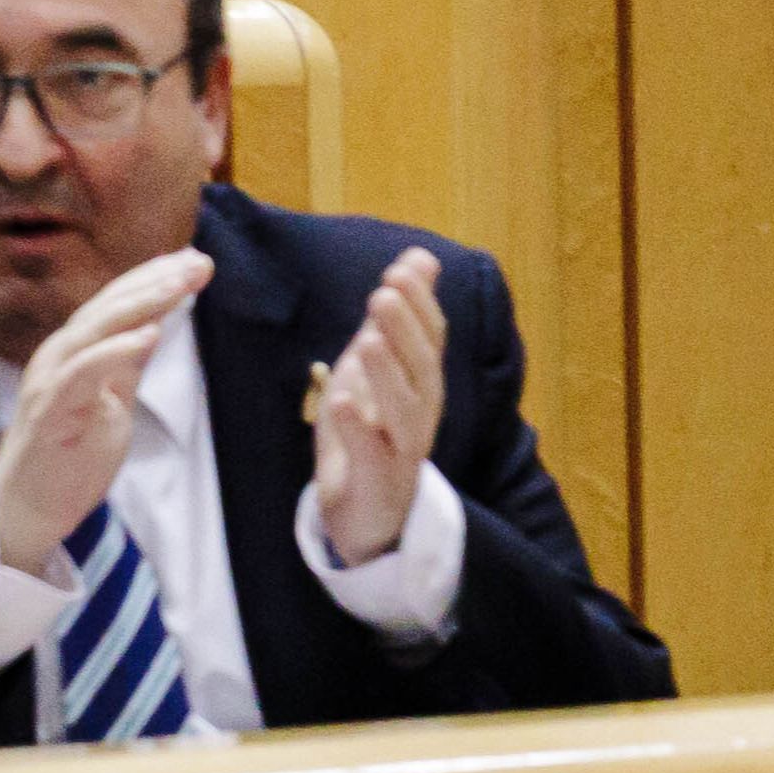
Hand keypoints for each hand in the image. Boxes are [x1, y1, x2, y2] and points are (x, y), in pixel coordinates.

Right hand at [0, 250, 209, 575]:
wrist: (29, 510)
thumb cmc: (70, 454)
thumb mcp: (112, 399)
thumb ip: (127, 362)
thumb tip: (154, 323)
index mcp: (76, 350)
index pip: (117, 303)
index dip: (155, 278)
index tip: (197, 260)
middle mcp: (59, 356)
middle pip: (109, 306)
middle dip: (156, 280)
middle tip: (200, 262)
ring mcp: (50, 380)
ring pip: (93, 328)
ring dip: (139, 304)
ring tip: (180, 285)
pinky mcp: (48, 412)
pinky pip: (80, 373)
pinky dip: (113, 350)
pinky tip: (148, 335)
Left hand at [310, 249, 447, 566]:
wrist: (369, 514)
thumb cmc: (372, 432)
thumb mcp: (380, 366)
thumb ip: (399, 318)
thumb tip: (421, 258)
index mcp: (423, 383)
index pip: (431, 338)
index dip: (419, 305)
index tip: (399, 270)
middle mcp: (421, 412)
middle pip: (421, 367)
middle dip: (404, 329)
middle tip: (383, 292)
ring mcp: (402, 448)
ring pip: (404, 409)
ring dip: (386, 374)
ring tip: (366, 341)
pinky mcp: (377, 481)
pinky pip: (371, 453)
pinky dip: (358, 428)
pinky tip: (342, 401)